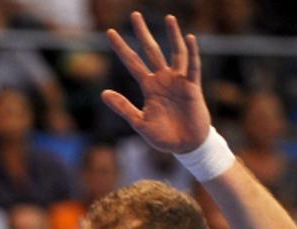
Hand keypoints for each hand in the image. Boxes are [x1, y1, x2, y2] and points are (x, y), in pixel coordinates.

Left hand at [102, 12, 209, 153]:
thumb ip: (123, 107)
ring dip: (172, 35)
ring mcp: (178, 81)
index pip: (132, 63)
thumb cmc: (163, 136)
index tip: (110, 33)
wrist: (186, 146)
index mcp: (149, 87)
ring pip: (174, 53)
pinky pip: (192, 67)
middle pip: (151, 51)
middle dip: (143, 33)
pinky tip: (189, 38)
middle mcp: (163, 79)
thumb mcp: (139, 122)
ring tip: (168, 18)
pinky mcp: (192, 87)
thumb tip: (103, 93)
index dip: (121, 48)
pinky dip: (191, 53)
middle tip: (134, 14)